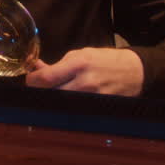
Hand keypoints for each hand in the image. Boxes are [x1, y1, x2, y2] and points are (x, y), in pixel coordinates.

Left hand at [24, 47, 144, 96]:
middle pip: (51, 94)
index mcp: (79, 64)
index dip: (32, 80)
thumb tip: (36, 69)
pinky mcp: (98, 108)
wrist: (135, 71)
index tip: (30, 79)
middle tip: (38, 88)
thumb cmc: (105, 60)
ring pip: (61, 104)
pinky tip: (65, 101)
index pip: (47, 78)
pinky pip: (74, 110)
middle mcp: (85, 83)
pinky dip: (66, 107)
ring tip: (52, 93)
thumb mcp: (81, 54)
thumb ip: (58, 64)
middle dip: (40, 92)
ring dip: (52, 100)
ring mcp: (92, 98)